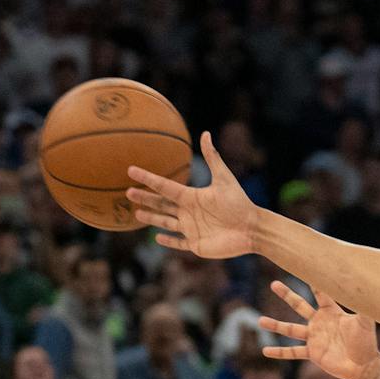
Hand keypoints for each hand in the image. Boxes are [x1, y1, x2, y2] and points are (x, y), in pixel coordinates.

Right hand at [126, 131, 257, 258]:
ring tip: (136, 213)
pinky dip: (168, 241)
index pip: (164, 186)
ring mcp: (191, 229)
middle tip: (127, 192)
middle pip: (161, 204)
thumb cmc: (239, 203)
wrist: (252, 228)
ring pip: (166, 222)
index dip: (148, 179)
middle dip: (145, 198)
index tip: (131, 170)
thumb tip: (206, 133)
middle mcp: (188, 212)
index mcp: (192, 196)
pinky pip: (179, 243)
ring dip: (151, 218)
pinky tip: (157, 238)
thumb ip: (212, 157)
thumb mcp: (223, 178)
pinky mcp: (196, 245)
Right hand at [259, 283, 379, 378]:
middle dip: (286, 295)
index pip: (320, 293)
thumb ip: (364, 306)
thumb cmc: (367, 343)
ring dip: (275, 325)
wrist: (364, 366)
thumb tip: (368, 287)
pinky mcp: (312, 353)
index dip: (313, 281)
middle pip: (299, 305)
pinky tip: (265, 351)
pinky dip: (279, 352)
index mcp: (331, 312)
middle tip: (273, 284)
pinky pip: (292, 352)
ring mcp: (314, 338)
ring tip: (260, 321)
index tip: (302, 265)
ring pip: (290, 329)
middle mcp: (320, 323)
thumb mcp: (365, 322)